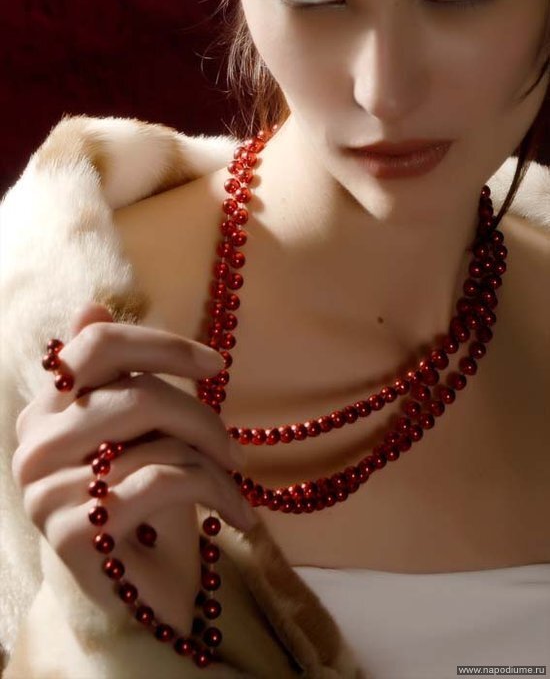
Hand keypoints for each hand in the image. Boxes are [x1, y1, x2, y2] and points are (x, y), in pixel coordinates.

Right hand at [11, 302, 254, 635]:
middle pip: (137, 394)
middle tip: (236, 451)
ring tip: (237, 484)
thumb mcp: (139, 435)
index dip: (162, 345)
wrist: (141, 592)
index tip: (216, 365)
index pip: (98, 345)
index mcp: (48, 408)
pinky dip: (213, 493)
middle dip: (202, 419)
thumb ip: (113, 375)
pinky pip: (160, 483)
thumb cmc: (146, 504)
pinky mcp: (69, 532)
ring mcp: (44, 489)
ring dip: (214, 463)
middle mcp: (34, 444)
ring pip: (154, 440)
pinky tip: (235, 514)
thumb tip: (92, 306)